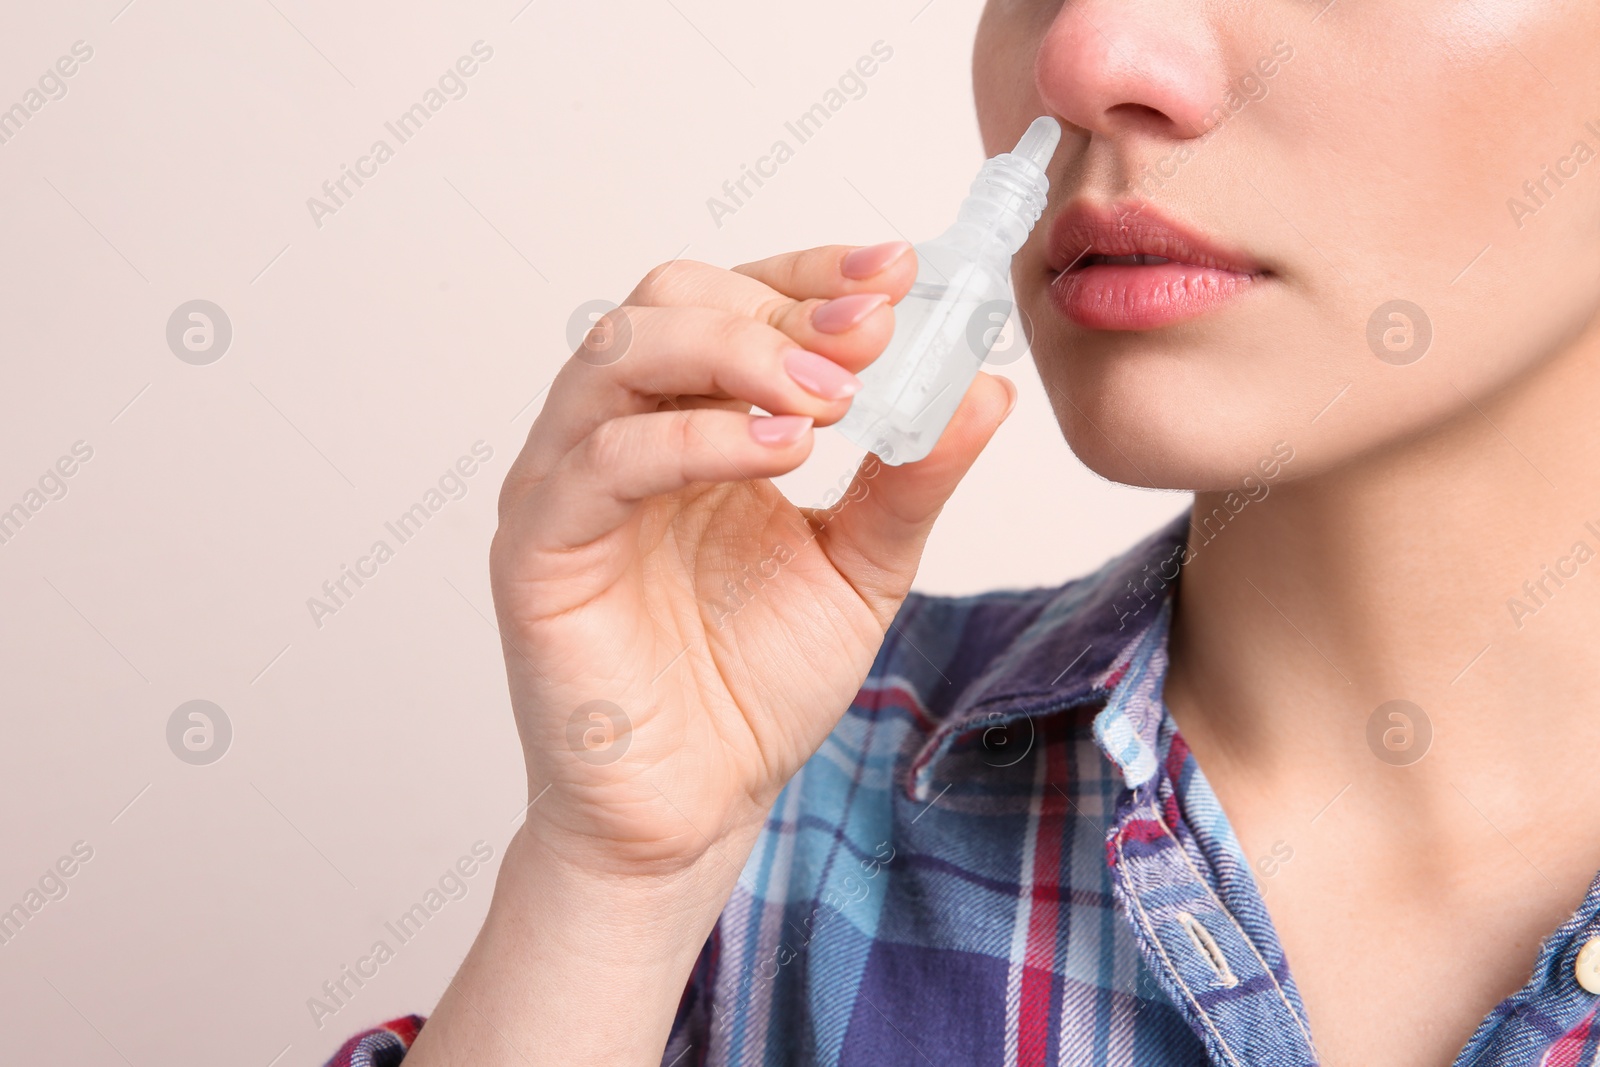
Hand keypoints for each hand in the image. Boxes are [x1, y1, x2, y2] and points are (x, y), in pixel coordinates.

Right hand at [490, 243, 1015, 880]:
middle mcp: (621, 432)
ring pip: (623, 353)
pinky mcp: (536, 547)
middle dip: (780, 305)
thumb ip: (912, 477)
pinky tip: (781, 452)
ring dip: (737, 353)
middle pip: (672, 299)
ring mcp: (567, 482)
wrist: (695, 807)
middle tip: (868, 338)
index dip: (814, 274)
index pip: (737, 299)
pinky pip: (602, 458)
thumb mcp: (861, 567)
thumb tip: (985, 389)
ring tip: (831, 396)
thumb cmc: (754, 686)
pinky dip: (694, 440)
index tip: (900, 272)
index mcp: (691, 422)